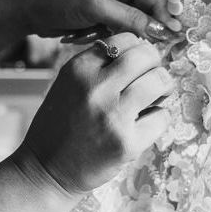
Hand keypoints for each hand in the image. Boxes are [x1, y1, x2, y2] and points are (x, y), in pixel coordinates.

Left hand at [4, 0, 178, 39]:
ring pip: (133, 24)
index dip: (164, 13)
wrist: (20, 8)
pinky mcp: (99, 21)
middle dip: (149, 28)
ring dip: (129, 36)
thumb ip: (128, 17)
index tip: (173, 34)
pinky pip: (117, 33)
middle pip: (146, 10)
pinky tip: (106, 43)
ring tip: (125, 44)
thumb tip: (160, 30)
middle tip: (159, 47)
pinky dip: (114, 40)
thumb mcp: (93, 5)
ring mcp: (109, 5)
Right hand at [14, 33, 172, 194]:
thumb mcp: (71, 85)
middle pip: (147, 55)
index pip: (125, 40)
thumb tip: (145, 54)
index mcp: (79, 69)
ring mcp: (113, 115)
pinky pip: (163, 117)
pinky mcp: (127, 143)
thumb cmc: (62, 126)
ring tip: (154, 100)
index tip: (137, 66)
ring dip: (163, 89)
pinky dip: (159, 119)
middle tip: (151, 81)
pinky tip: (144, 125)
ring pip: (160, 81)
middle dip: (155, 66)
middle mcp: (95, 87)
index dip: (138, 51)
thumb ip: (101, 68)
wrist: (46, 171)